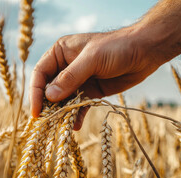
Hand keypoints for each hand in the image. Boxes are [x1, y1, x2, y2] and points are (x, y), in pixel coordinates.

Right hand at [30, 27, 159, 129]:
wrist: (144, 52)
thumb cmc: (117, 47)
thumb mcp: (92, 59)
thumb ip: (70, 77)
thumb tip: (49, 96)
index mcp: (60, 53)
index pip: (40, 74)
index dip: (36, 93)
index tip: (36, 111)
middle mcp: (66, 67)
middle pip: (50, 89)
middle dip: (48, 106)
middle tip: (47, 122)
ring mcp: (78, 81)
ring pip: (64, 100)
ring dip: (62, 113)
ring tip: (62, 126)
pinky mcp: (89, 92)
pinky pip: (79, 106)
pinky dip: (77, 115)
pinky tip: (76, 126)